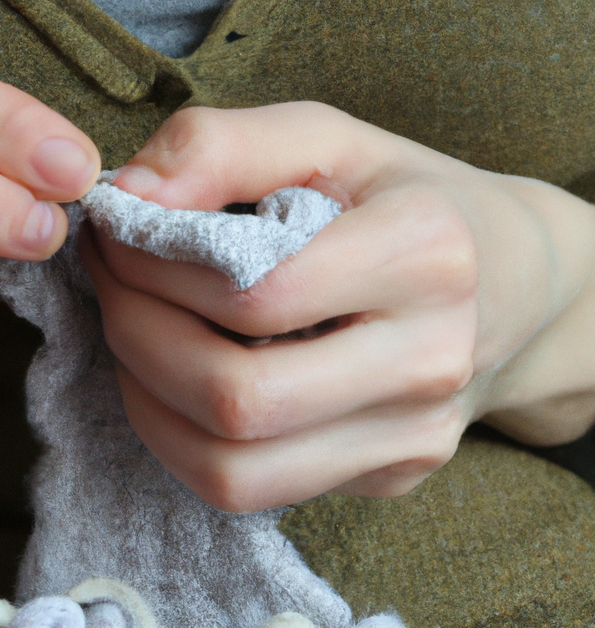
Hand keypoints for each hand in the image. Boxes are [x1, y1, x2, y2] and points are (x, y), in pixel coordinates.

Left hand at [80, 102, 594, 510]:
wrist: (517, 283)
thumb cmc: (408, 199)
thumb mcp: (329, 138)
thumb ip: (223, 146)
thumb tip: (128, 195)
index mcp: (426, 255)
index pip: (255, 294)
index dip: (154, 269)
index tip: (116, 234)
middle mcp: (428, 362)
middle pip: (237, 399)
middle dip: (135, 338)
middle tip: (109, 284)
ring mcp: (410, 438)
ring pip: (230, 472)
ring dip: (144, 402)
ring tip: (129, 334)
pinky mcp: (386, 477)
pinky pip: (246, 490)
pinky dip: (177, 438)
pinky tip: (168, 381)